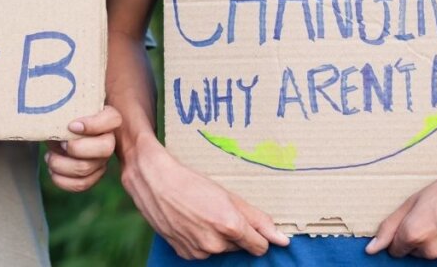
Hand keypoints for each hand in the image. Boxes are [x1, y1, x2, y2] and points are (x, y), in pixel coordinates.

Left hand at [46, 105, 121, 191]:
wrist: (56, 128)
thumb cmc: (61, 113)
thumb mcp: (64, 105)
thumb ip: (65, 100)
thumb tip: (49, 97)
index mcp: (106, 117)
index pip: (113, 120)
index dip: (93, 125)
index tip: (71, 125)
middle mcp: (108, 139)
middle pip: (105, 149)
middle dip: (77, 148)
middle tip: (60, 143)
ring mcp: (101, 159)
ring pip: (87, 169)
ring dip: (62, 165)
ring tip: (50, 157)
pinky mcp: (92, 175)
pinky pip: (82, 184)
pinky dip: (62, 180)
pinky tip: (53, 170)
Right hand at [121, 138, 289, 259]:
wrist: (154, 181)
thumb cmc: (192, 182)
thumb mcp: (229, 196)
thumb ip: (258, 219)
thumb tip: (282, 239)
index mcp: (231, 227)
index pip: (260, 246)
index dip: (258, 235)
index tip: (252, 225)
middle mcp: (215, 244)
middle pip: (239, 246)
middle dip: (234, 232)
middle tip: (217, 210)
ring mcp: (198, 251)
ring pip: (220, 249)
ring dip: (217, 236)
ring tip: (201, 214)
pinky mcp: (184, 254)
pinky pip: (202, 251)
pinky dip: (200, 240)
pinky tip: (190, 223)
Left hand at [366, 138, 436, 262]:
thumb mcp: (415, 199)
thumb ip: (390, 226)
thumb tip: (371, 248)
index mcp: (414, 235)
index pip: (395, 248)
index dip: (401, 234)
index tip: (411, 221)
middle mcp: (432, 250)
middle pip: (415, 251)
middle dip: (419, 237)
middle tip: (435, 214)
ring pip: (436, 254)